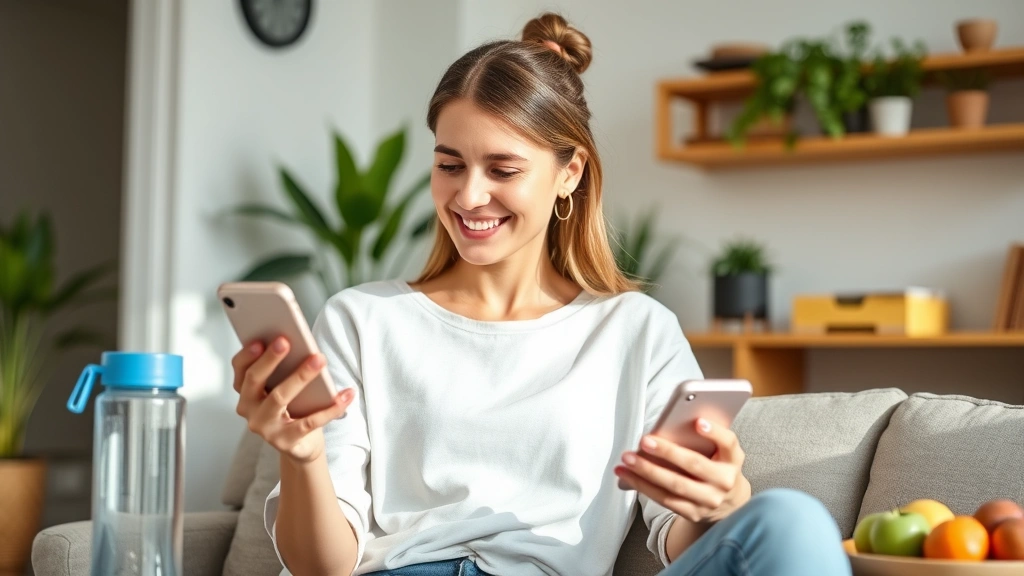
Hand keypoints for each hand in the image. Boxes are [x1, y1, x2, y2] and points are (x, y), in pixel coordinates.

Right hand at [232, 336, 354, 464]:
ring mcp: (266, 428)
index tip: (259, 339)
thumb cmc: (293, 408)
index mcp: (247, 392)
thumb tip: (299, 344)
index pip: (241, 370)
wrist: (301, 445)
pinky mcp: (286, 441)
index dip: (247, 354)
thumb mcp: (284, 387)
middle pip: (255, 381)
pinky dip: (331, 407)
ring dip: (300, 376)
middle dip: (270, 359)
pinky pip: (311, 421)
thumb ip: (284, 369)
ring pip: (280, 398)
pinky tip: (346, 394)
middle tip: (286, 341)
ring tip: (320, 359)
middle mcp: (250, 410)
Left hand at [614, 418, 750, 523]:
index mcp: (733, 460)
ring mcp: (709, 500)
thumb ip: (705, 439)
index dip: (714, 433)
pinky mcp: (693, 513)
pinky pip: (664, 499)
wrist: (729, 504)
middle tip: (644, 440)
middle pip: (694, 464)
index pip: (728, 443)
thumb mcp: (721, 453)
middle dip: (667, 452)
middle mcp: (725, 481)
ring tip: (627, 459)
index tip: (698, 422)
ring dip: (647, 471)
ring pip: (675, 485)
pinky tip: (627, 475)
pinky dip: (643, 486)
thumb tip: (671, 425)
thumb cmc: (718, 467)